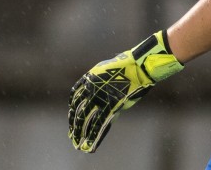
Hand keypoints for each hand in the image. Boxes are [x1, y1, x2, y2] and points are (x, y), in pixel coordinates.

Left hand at [68, 30, 183, 151]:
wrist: (138, 66)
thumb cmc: (127, 66)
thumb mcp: (106, 69)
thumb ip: (99, 82)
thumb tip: (97, 90)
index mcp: (88, 79)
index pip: (74, 97)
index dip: (72, 109)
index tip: (72, 116)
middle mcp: (90, 90)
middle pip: (77, 110)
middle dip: (74, 124)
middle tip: (72, 134)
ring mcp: (99, 99)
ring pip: (84, 120)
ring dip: (80, 132)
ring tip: (77, 143)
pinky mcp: (110, 107)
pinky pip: (99, 124)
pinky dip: (94, 136)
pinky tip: (89, 145)